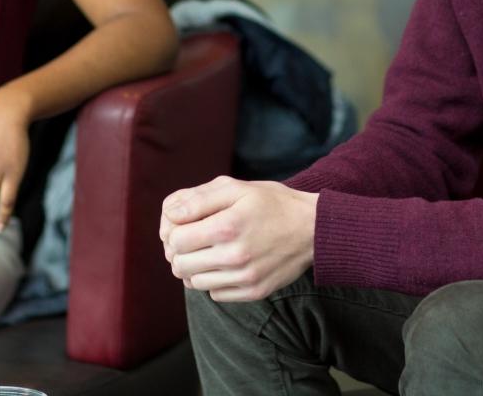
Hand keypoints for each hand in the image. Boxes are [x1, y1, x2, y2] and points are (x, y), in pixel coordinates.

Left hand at [160, 175, 318, 301]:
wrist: (313, 228)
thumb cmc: (271, 203)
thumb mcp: (235, 188)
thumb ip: (198, 199)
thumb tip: (169, 214)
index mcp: (227, 226)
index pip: (175, 240)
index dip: (173, 231)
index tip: (183, 225)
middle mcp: (234, 256)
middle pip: (180, 265)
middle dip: (180, 251)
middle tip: (192, 239)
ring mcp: (245, 278)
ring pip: (194, 283)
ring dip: (195, 268)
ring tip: (210, 251)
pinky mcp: (254, 293)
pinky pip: (215, 294)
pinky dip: (214, 280)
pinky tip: (225, 264)